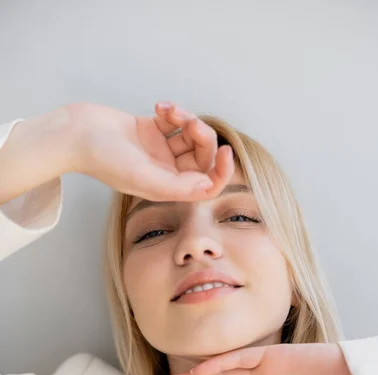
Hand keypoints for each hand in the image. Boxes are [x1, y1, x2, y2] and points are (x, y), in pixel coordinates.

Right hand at [68, 101, 233, 200]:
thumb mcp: (142, 177)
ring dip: (187, 119)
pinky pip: (175, 121)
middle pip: (202, 156)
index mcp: (166, 188)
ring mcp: (159, 150)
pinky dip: (172, 111)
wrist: (75, 133)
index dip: (221, 172)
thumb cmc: (102, 158)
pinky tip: (158, 107)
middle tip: (188, 122)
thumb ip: (176, 187)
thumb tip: (207, 186)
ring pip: (191, 136)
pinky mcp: (152, 130)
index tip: (226, 151)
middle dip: (201, 136)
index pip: (206, 186)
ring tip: (170, 111)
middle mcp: (166, 171)